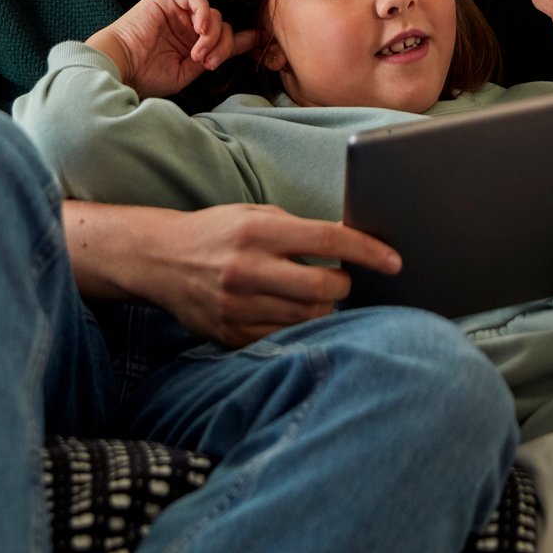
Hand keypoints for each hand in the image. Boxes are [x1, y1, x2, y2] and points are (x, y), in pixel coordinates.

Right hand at [87, 0, 259, 98]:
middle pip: (223, 27)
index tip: (262, 41)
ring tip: (199, 54)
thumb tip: (237, 48)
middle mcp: (187, 27)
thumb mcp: (186, 73)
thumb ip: (210, 59)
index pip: (224, 37)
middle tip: (209, 63)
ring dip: (213, 35)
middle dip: (222, 46)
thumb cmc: (147, 76)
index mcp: (193, 45)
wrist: (121, 67)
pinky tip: (200, 30)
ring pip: (214, 14)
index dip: (244, 39)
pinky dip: (204, 12)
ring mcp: (178, 12)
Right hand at [146, 203, 402, 347]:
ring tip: (316, 297)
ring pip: (307, 318)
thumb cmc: (217, 231)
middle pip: (323, 289)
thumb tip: (350, 244)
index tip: (394, 261)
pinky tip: (292, 313)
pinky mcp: (230, 333)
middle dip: (344, 287)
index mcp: (257, 229)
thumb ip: (298, 229)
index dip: (367, 251)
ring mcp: (238, 305)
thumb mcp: (254, 214)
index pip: (327, 240)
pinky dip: (297, 328)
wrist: (159, 258)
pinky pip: (282, 338)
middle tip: (342, 281)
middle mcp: (247, 267)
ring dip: (323, 310)